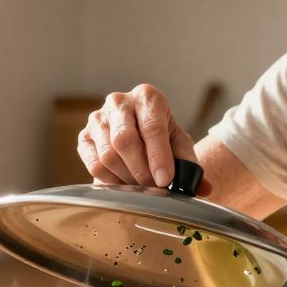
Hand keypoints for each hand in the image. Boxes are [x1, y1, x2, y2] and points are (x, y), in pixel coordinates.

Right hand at [76, 84, 210, 194]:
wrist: (138, 131)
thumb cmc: (161, 137)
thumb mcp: (179, 144)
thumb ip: (190, 164)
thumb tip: (202, 187)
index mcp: (148, 97)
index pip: (152, 127)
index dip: (159, 157)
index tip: (166, 180)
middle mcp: (119, 102)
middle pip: (124, 140)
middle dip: (141, 170)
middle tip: (154, 189)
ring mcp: (98, 118)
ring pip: (108, 154)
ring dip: (127, 178)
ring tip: (141, 187)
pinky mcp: (84, 137)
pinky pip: (94, 164)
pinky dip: (110, 181)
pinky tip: (124, 184)